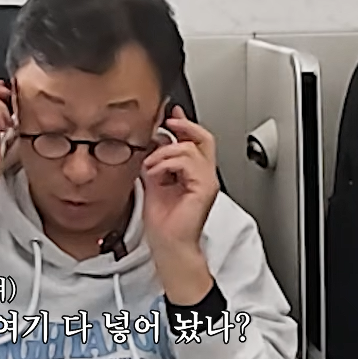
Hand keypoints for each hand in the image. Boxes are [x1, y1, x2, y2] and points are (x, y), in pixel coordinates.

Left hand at [140, 105, 220, 253]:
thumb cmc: (163, 222)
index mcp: (195, 173)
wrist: (167, 244)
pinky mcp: (204, 188)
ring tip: (150, 165)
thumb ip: (156, 161)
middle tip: (166, 123)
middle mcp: (205, 175)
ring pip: (191, 148)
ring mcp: (207, 181)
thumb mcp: (155, 181)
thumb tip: (153, 141)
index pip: (196, 140)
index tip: (169, 114)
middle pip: (204, 137)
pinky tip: (156, 173)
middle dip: (184, 125)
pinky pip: (188, 162)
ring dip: (165, 152)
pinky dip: (167, 163)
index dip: (184, 123)